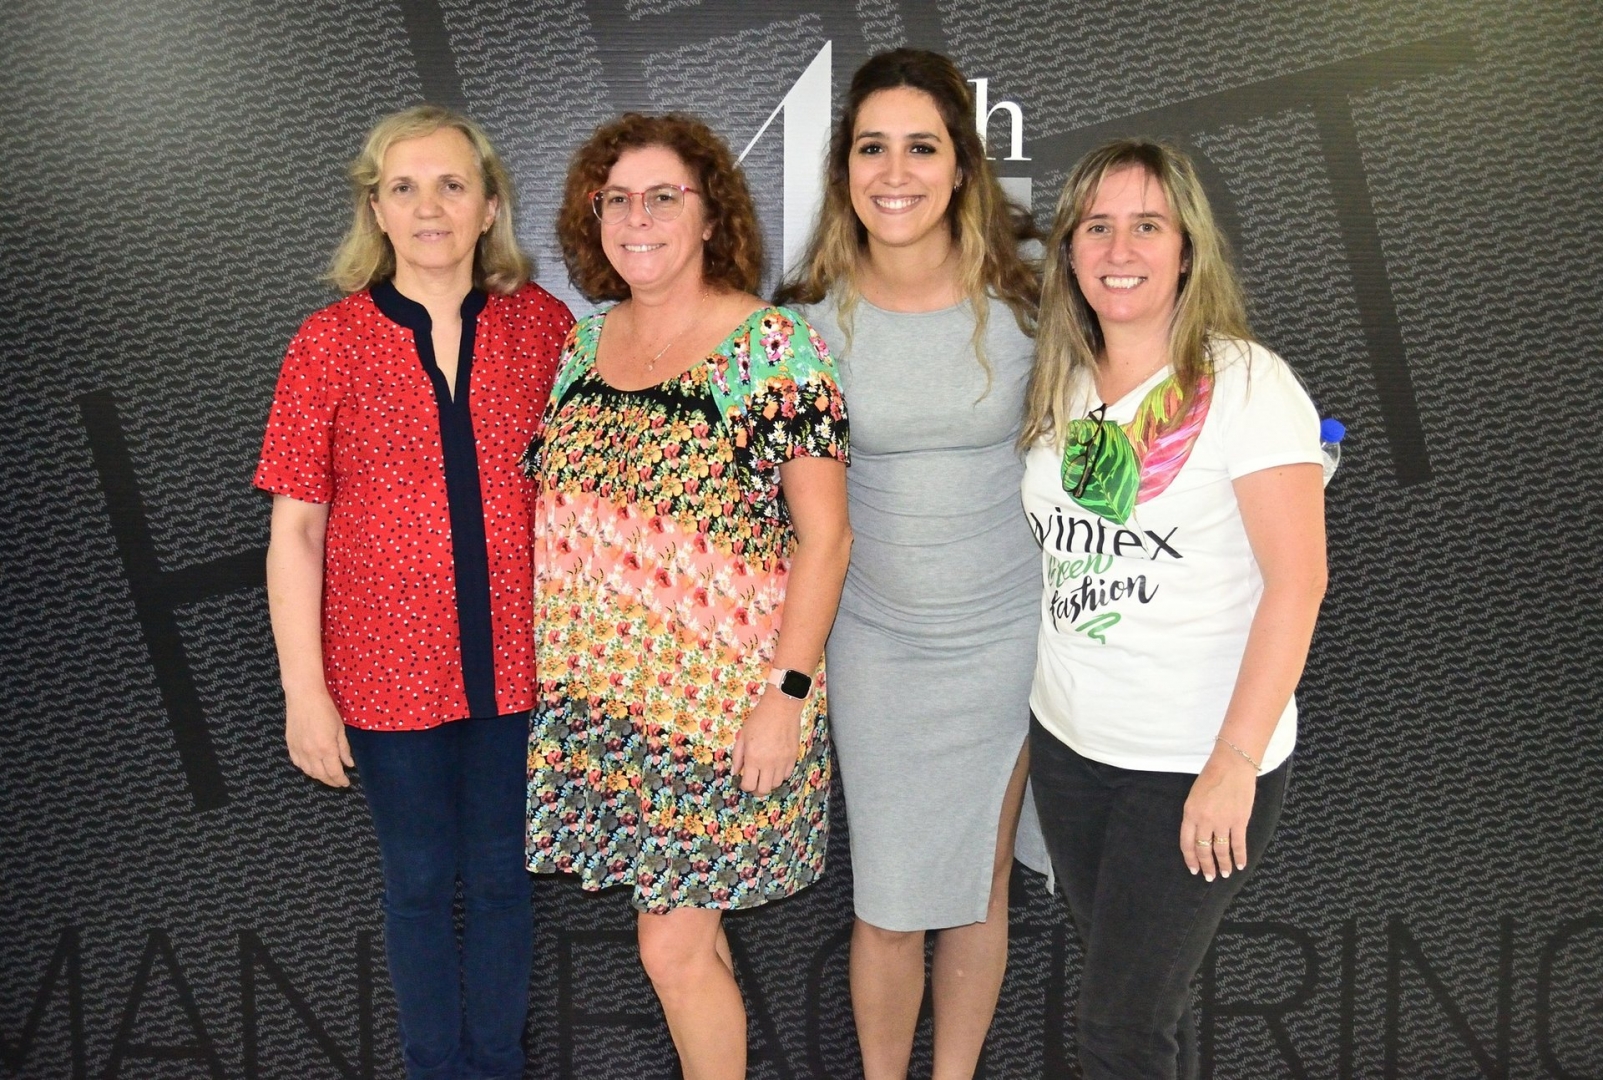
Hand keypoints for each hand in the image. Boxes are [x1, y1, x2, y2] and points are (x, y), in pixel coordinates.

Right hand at [285, 690, 352, 787]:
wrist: (304, 696)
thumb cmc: (325, 709)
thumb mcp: (339, 728)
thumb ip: (344, 749)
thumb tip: (349, 764)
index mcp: (326, 748)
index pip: (334, 772)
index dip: (340, 780)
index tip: (346, 783)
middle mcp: (311, 753)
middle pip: (321, 775)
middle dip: (331, 781)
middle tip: (338, 782)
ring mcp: (298, 750)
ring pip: (308, 771)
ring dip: (319, 777)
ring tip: (327, 776)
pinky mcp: (290, 745)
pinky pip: (298, 763)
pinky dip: (306, 769)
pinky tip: (312, 768)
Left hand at [731, 689, 802, 797]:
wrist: (781, 707)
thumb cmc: (759, 719)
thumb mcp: (743, 736)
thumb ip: (737, 756)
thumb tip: (735, 772)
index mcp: (753, 758)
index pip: (749, 785)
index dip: (744, 787)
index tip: (743, 782)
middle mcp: (769, 763)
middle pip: (764, 790)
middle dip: (757, 790)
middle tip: (754, 785)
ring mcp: (783, 761)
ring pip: (776, 784)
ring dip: (768, 782)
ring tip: (764, 775)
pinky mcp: (793, 757)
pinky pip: (787, 774)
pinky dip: (780, 775)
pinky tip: (775, 768)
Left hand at [1180, 751, 1256, 880]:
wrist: (1231, 765)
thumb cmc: (1212, 777)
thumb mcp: (1194, 796)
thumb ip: (1195, 816)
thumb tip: (1199, 835)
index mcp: (1190, 813)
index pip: (1187, 843)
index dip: (1190, 859)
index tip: (1193, 870)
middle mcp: (1204, 820)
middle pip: (1204, 850)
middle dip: (1206, 866)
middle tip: (1209, 877)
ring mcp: (1222, 821)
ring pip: (1221, 850)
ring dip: (1223, 864)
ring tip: (1226, 874)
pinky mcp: (1239, 820)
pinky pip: (1238, 844)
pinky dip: (1240, 856)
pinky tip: (1241, 864)